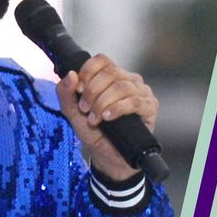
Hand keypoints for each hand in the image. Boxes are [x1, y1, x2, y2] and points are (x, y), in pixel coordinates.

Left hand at [57, 54, 158, 180]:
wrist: (107, 156)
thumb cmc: (94, 132)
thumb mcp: (73, 113)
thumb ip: (66, 93)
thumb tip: (71, 74)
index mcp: (111, 76)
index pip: (102, 60)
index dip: (88, 72)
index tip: (78, 89)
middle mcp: (128, 80)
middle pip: (111, 72)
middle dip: (93, 91)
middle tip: (85, 109)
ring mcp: (141, 92)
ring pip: (122, 86)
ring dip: (103, 102)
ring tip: (95, 119)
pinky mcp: (150, 106)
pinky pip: (135, 102)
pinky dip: (118, 109)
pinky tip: (108, 117)